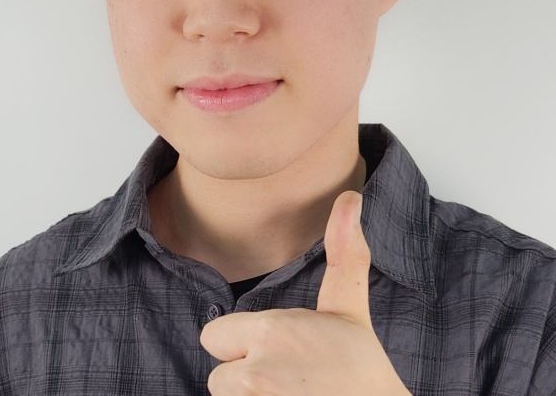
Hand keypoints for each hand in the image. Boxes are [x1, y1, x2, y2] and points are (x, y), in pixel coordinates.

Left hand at [199, 191, 410, 394]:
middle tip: (283, 376)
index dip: (239, 343)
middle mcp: (255, 373)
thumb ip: (342, 254)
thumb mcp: (349, 309)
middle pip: (216, 376)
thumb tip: (349, 197)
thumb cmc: (362, 370)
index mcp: (270, 332)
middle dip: (242, 375)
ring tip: (288, 392)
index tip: (272, 348)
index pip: (213, 336)